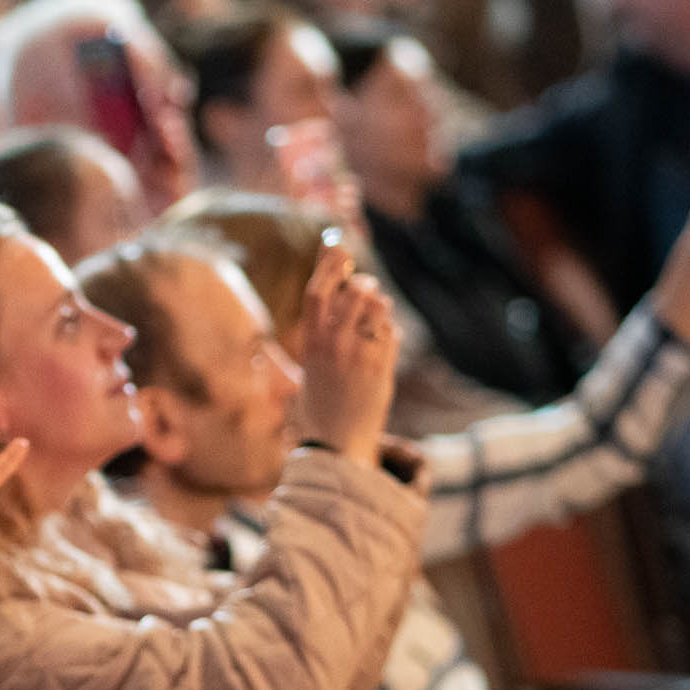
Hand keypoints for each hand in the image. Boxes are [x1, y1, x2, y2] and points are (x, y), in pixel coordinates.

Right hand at [296, 243, 397, 464]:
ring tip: (372, 322)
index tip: (338, 245)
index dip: (329, 263)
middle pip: (355, 291)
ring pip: (379, 307)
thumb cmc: (318, 405)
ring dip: (379, 308)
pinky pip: (392, 333)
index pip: (318, 291)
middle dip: (363, 285)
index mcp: (310, 342)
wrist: (337, 444)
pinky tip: (379, 349)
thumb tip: (298, 309)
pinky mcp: (383, 366)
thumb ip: (311, 333)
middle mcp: (334, 345)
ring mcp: (361, 355)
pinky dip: (388, 335)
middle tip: (364, 291)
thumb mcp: (305, 368)